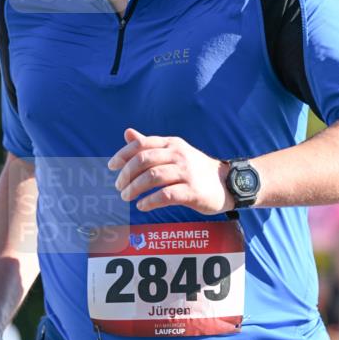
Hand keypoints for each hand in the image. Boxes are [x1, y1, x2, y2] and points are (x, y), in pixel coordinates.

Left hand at [108, 128, 232, 214]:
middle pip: (144, 160)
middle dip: (127, 174)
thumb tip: (127, 133)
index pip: (142, 144)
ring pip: (153, 177)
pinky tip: (142, 206)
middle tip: (119, 186)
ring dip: (135, 188)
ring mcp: (186, 173)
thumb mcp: (175, 152)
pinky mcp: (192, 191)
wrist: (227, 183)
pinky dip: (150, 201)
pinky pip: (165, 195)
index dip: (123, 155)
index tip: (111, 166)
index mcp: (172, 144)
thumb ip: (151, 145)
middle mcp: (178, 155)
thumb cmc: (197, 169)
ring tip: (126, 197)